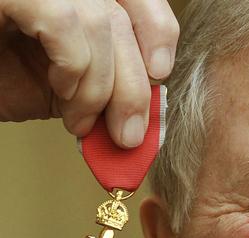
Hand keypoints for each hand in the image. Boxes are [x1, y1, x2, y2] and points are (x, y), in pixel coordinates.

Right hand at [0, 0, 178, 147]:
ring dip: (99, 90)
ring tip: (80, 122)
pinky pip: (63, 22)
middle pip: (121, 17)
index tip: (158, 74)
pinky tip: (61, 92)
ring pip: (99, 23)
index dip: (157, 29)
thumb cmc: (0, 71)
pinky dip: (73, 68)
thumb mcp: (63, 82)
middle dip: (133, 86)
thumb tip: (147, 117)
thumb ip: (104, 87)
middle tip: (128, 134)